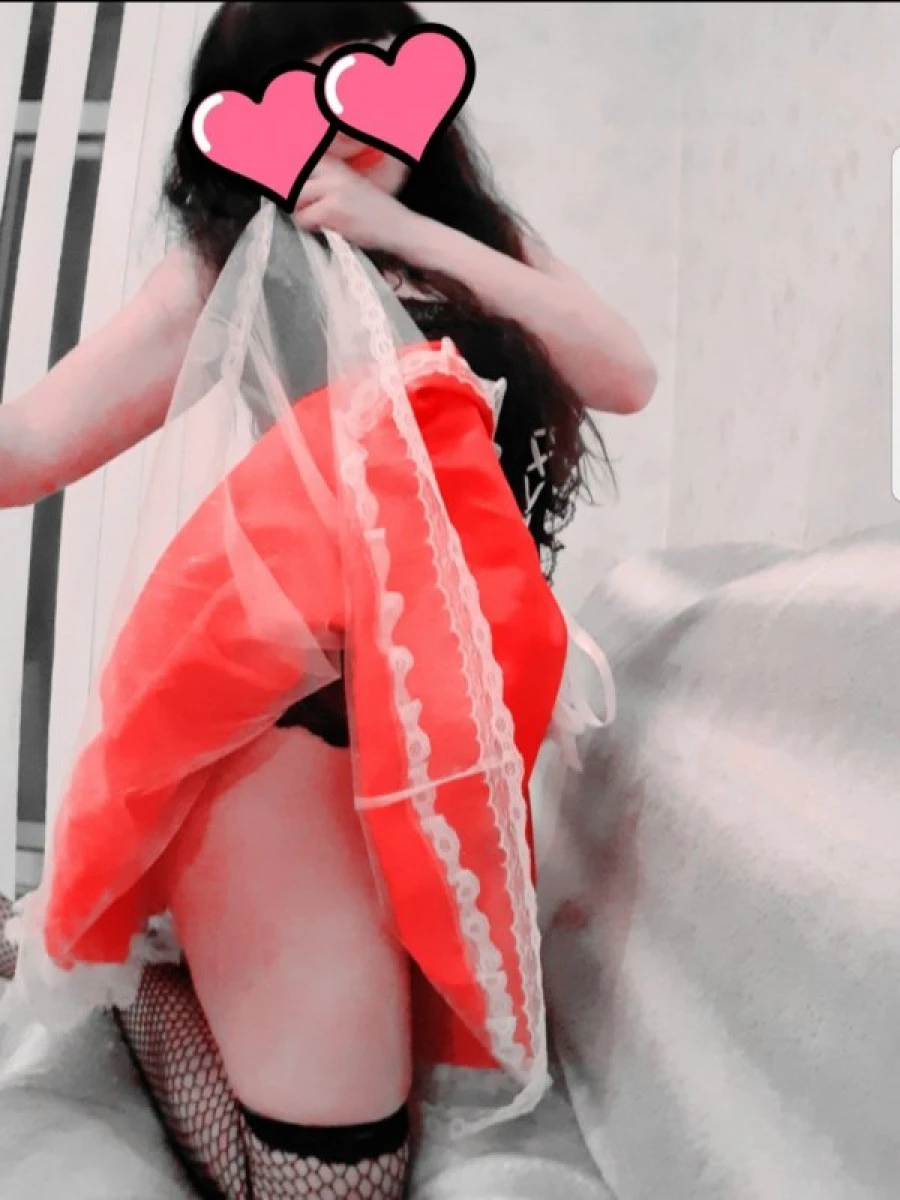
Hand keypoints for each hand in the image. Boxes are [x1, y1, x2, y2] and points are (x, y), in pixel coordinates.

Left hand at [292, 159, 413, 251]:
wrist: (400, 228)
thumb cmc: (376, 213)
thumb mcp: (351, 186)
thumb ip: (327, 182)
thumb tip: (296, 189)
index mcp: (336, 164)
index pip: (300, 161)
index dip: (289, 175)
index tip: (286, 183)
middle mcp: (333, 172)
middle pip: (293, 180)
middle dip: (296, 198)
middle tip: (307, 210)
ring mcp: (333, 189)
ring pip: (295, 199)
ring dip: (302, 213)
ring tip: (319, 220)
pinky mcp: (333, 210)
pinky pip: (304, 218)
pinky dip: (310, 227)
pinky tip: (327, 229)